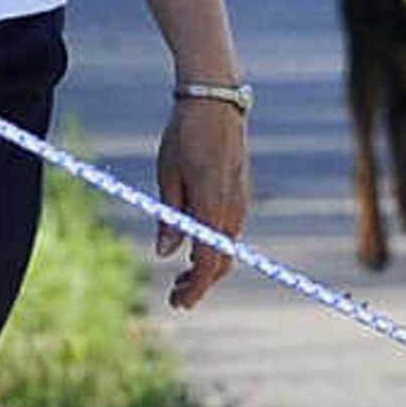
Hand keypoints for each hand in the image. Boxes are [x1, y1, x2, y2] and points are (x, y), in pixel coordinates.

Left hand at [153, 98, 251, 309]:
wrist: (215, 103)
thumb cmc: (185, 137)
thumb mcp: (168, 177)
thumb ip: (170, 218)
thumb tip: (165, 254)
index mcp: (212, 209)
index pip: (209, 264)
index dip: (194, 288)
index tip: (178, 302)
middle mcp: (232, 210)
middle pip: (222, 261)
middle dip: (201, 283)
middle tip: (176, 296)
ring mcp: (240, 202)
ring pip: (228, 247)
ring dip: (208, 266)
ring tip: (183, 275)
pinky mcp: (240, 194)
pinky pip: (230, 230)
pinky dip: (215, 246)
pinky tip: (197, 246)